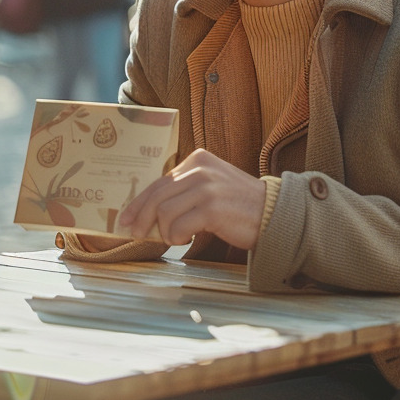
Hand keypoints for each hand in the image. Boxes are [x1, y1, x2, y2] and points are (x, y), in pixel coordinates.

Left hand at [117, 149, 266, 248]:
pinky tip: (187, 239)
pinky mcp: (213, 207)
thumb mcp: (210, 186)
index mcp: (197, 160)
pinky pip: (179, 225)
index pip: (159, 182)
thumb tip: (147, 212)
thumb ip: (184, 191)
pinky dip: (177, 236)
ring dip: (165, 231)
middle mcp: (200, 169)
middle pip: (157, 195)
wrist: (272, 213)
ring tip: (176, 238)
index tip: (126, 218)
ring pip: (165, 212)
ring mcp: (207, 187)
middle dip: (142, 217)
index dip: (139, 202)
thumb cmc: (238, 206)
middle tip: (137, 233)